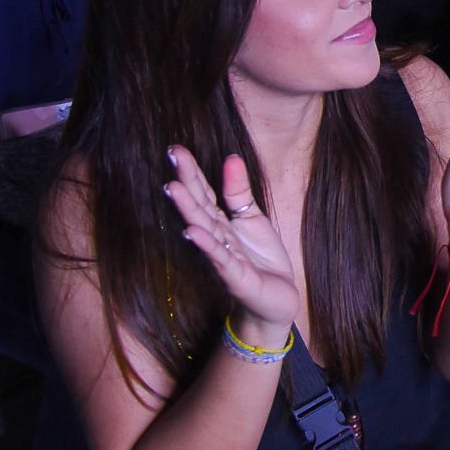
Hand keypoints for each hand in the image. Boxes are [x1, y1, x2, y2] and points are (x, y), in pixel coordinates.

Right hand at [164, 145, 299, 335]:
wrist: (276, 300)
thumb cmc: (260, 260)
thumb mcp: (252, 219)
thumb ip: (238, 192)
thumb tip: (231, 157)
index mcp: (221, 222)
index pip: (204, 193)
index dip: (191, 171)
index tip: (176, 149)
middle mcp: (217, 238)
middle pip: (199, 207)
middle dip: (186, 183)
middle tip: (172, 158)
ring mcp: (223, 258)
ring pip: (204, 230)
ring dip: (189, 211)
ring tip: (174, 188)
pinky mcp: (235, 278)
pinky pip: (219, 259)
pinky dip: (207, 246)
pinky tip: (193, 232)